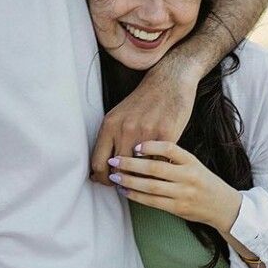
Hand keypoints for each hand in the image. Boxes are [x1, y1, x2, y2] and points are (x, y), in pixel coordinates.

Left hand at [90, 63, 200, 185]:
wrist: (169, 81)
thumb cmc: (143, 101)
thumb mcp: (119, 115)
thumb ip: (109, 138)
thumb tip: (98, 166)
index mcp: (110, 125)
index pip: (98, 163)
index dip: (102, 178)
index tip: (109, 182)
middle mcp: (125, 129)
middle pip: (118, 169)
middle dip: (121, 181)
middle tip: (127, 186)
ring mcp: (146, 132)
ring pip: (138, 169)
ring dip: (140, 178)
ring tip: (142, 182)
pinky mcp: (166, 134)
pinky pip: (159, 162)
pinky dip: (157, 170)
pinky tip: (158, 172)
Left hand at [108, 141, 241, 233]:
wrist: (223, 206)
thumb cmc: (204, 182)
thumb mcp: (193, 164)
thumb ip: (174, 158)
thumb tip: (141, 150)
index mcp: (192, 161)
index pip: (170, 149)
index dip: (151, 146)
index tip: (135, 146)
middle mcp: (188, 176)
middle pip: (155, 169)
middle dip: (131, 165)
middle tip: (114, 161)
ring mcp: (183, 194)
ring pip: (151, 187)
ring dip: (130, 181)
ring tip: (114, 177)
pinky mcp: (178, 208)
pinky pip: (153, 202)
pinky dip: (136, 196)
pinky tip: (125, 191)